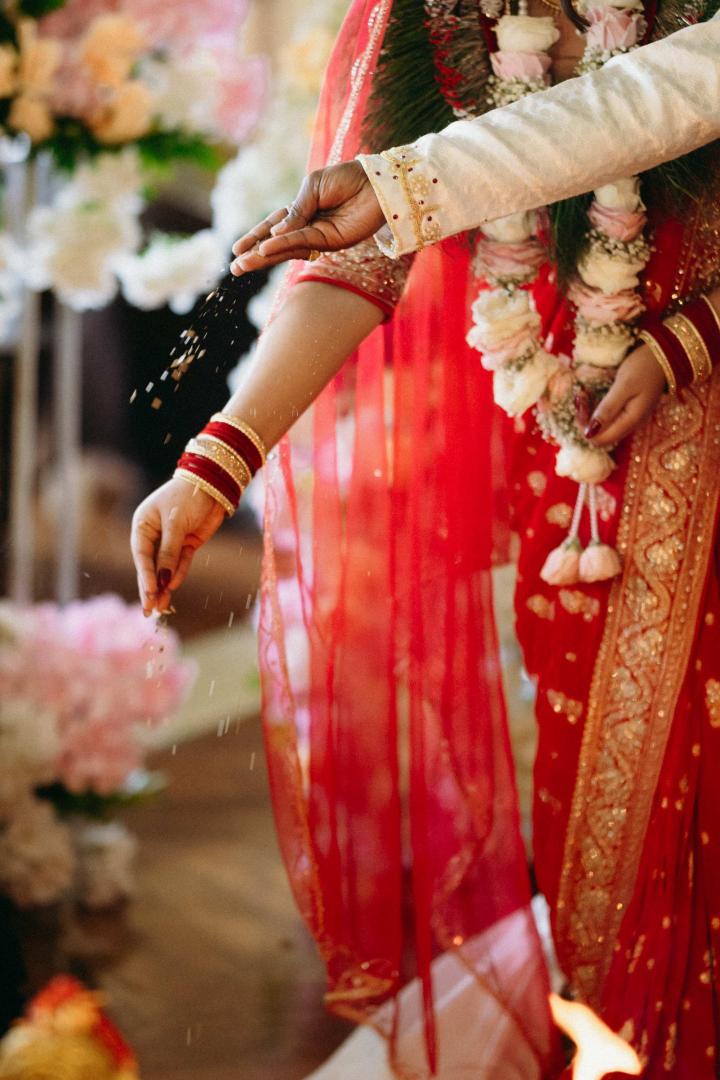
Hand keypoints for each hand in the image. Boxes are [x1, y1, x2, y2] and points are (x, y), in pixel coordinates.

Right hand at [131, 477, 225, 615]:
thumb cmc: (188, 497)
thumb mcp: (176, 523)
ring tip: (162, 607)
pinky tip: (174, 588)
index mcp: (143, 524)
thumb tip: (164, 579)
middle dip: (151, 587)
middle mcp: (153, 534)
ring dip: (165, 586)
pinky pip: (181, 563)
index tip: (150, 593)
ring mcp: (171, 540)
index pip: (141, 555)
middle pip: (151, 565)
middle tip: (150, 609)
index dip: (145, 575)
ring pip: (166, 567)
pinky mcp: (187, 543)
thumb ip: (169, 552)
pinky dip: (178, 574)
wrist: (214, 485)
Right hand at [230, 161, 384, 274]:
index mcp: (302, 209)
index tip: (237, 249)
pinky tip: (266, 249)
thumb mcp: (313, 186)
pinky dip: (283, 246)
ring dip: (264, 257)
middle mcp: (308, 226)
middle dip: (255, 254)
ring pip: (286, 248)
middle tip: (235, 268)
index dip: (256, 237)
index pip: (273, 226)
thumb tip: (276, 234)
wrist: (376, 183)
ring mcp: (318, 236)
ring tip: (243, 265)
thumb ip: (296, 210)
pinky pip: (301, 243)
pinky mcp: (331, 242)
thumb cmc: (347, 178)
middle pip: (276, 243)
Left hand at [584, 343, 666, 448]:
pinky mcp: (626, 411)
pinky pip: (605, 418)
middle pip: (598, 435)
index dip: (585, 426)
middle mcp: (629, 425)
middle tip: (581, 397)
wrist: (663, 357)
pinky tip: (591, 395)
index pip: (599, 439)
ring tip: (583, 394)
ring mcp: (628, 419)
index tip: (582, 404)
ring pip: (600, 427)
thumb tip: (589, 433)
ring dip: (588, 414)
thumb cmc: (644, 368)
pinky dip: (594, 409)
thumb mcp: (624, 386)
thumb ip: (608, 409)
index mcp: (629, 421)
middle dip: (584, 420)